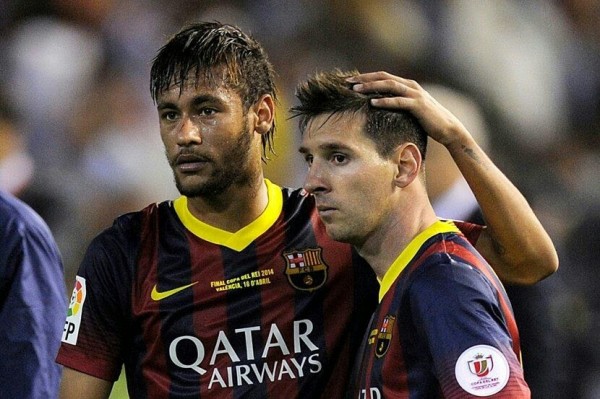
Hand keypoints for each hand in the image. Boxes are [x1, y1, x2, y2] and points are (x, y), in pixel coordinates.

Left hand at [347, 71, 469, 148]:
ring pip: (389, 86)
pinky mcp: (418, 105)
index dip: (366, 77)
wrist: (448, 128)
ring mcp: (415, 94)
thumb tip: (380, 106)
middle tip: (348, 82)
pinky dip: (385, 101)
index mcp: (407, 85)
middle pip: (383, 77)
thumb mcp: (410, 109)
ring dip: (371, 87)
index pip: (383, 76)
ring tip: (356, 90)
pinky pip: (399, 101)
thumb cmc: (427, 121)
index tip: (350, 80)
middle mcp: (410, 86)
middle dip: (364, 78)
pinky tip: (373, 102)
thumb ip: (398, 103)